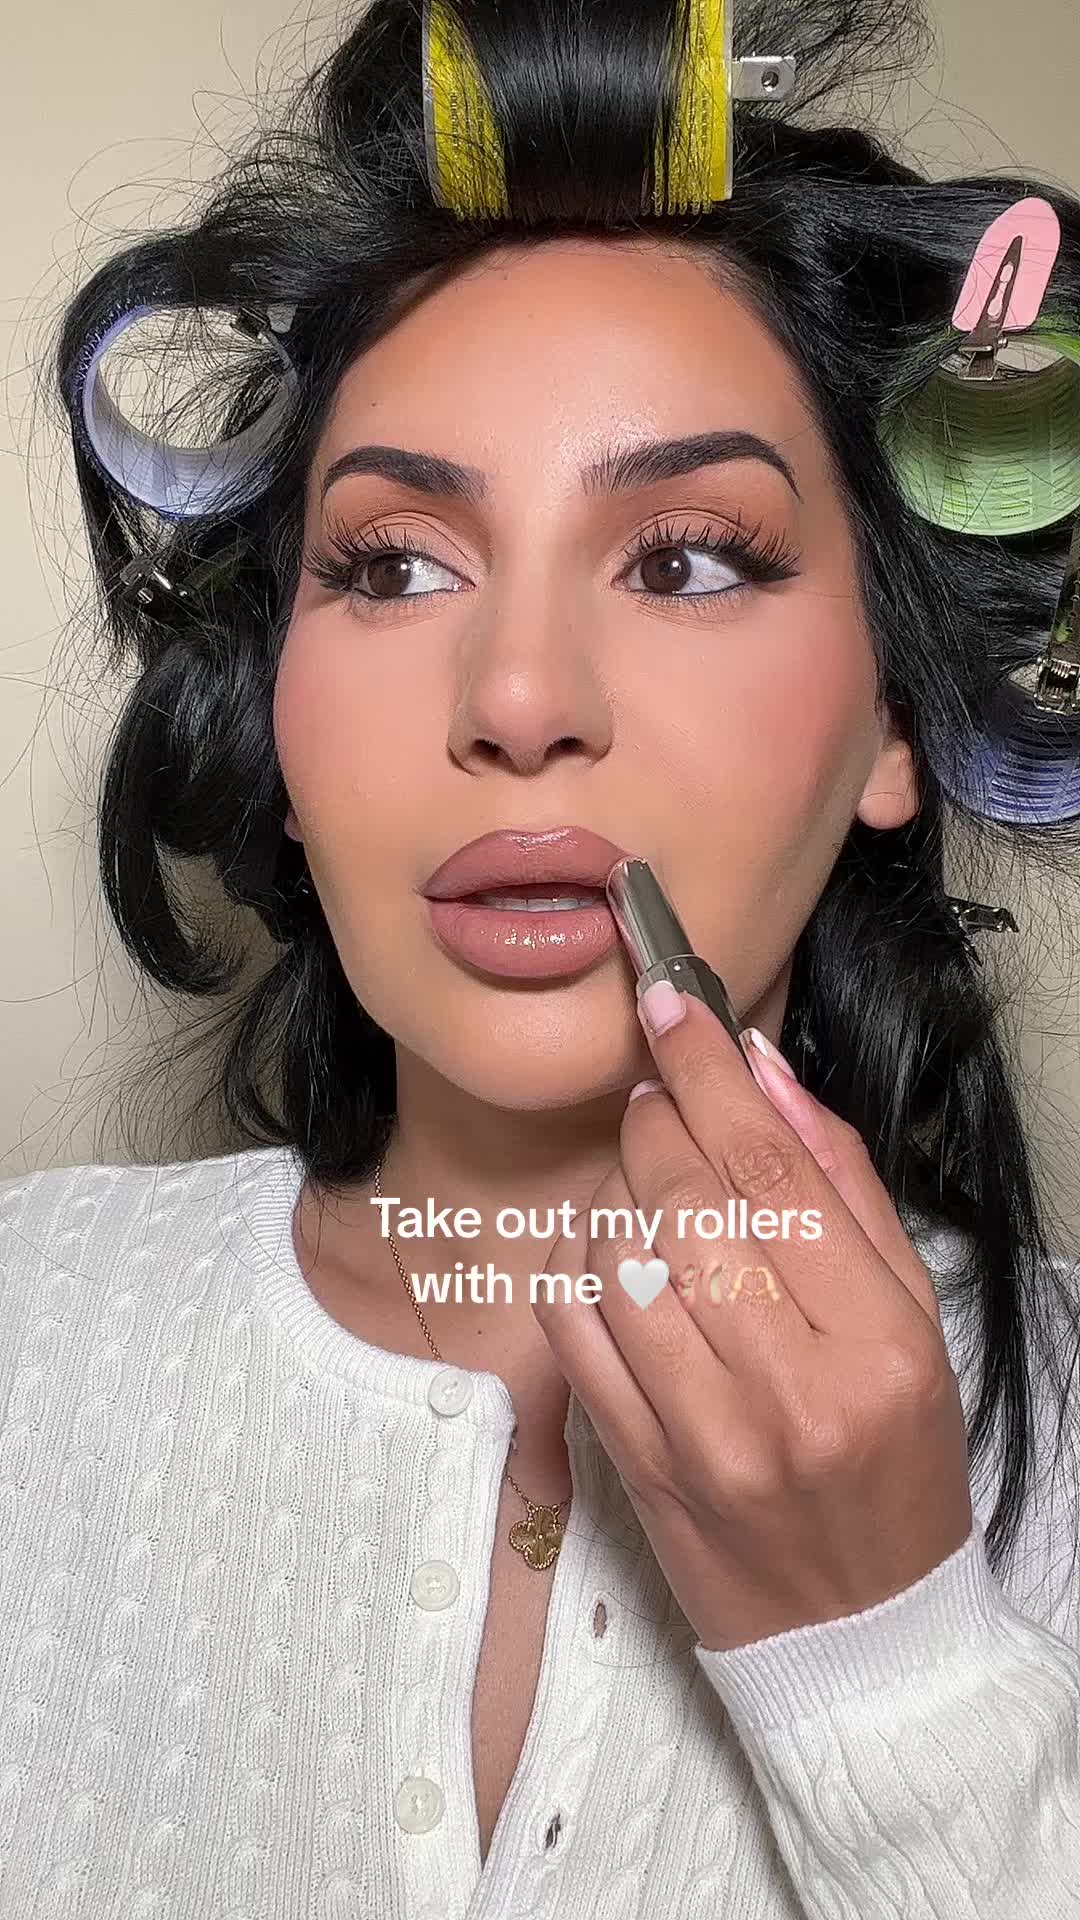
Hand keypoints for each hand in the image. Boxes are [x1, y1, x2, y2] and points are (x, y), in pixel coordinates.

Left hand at [531, 989, 972, 1652]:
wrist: (856, 1625)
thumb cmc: (894, 1454)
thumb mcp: (911, 1317)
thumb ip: (841, 1185)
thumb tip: (763, 1070)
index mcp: (874, 1342)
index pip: (769, 1169)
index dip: (708, 1071)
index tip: (671, 1002)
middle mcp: (785, 1389)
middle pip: (682, 1201)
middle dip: (657, 1122)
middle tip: (664, 1099)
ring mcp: (699, 1435)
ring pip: (615, 1255)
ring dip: (617, 1188)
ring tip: (649, 1181)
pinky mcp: (634, 1464)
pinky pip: (570, 1326)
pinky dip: (576, 1262)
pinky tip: (610, 1249)